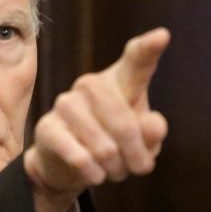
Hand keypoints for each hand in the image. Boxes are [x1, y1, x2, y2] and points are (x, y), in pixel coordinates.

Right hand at [24, 28, 169, 211]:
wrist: (67, 165)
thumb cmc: (114, 144)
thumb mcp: (142, 143)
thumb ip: (152, 133)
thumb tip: (154, 126)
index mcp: (121, 81)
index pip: (137, 61)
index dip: (149, 49)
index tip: (163, 36)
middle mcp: (91, 85)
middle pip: (124, 121)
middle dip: (135, 155)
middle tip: (138, 168)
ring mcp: (66, 104)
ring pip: (104, 146)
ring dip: (114, 168)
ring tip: (113, 171)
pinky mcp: (47, 127)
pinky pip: (79, 156)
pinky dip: (93, 173)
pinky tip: (95, 175)